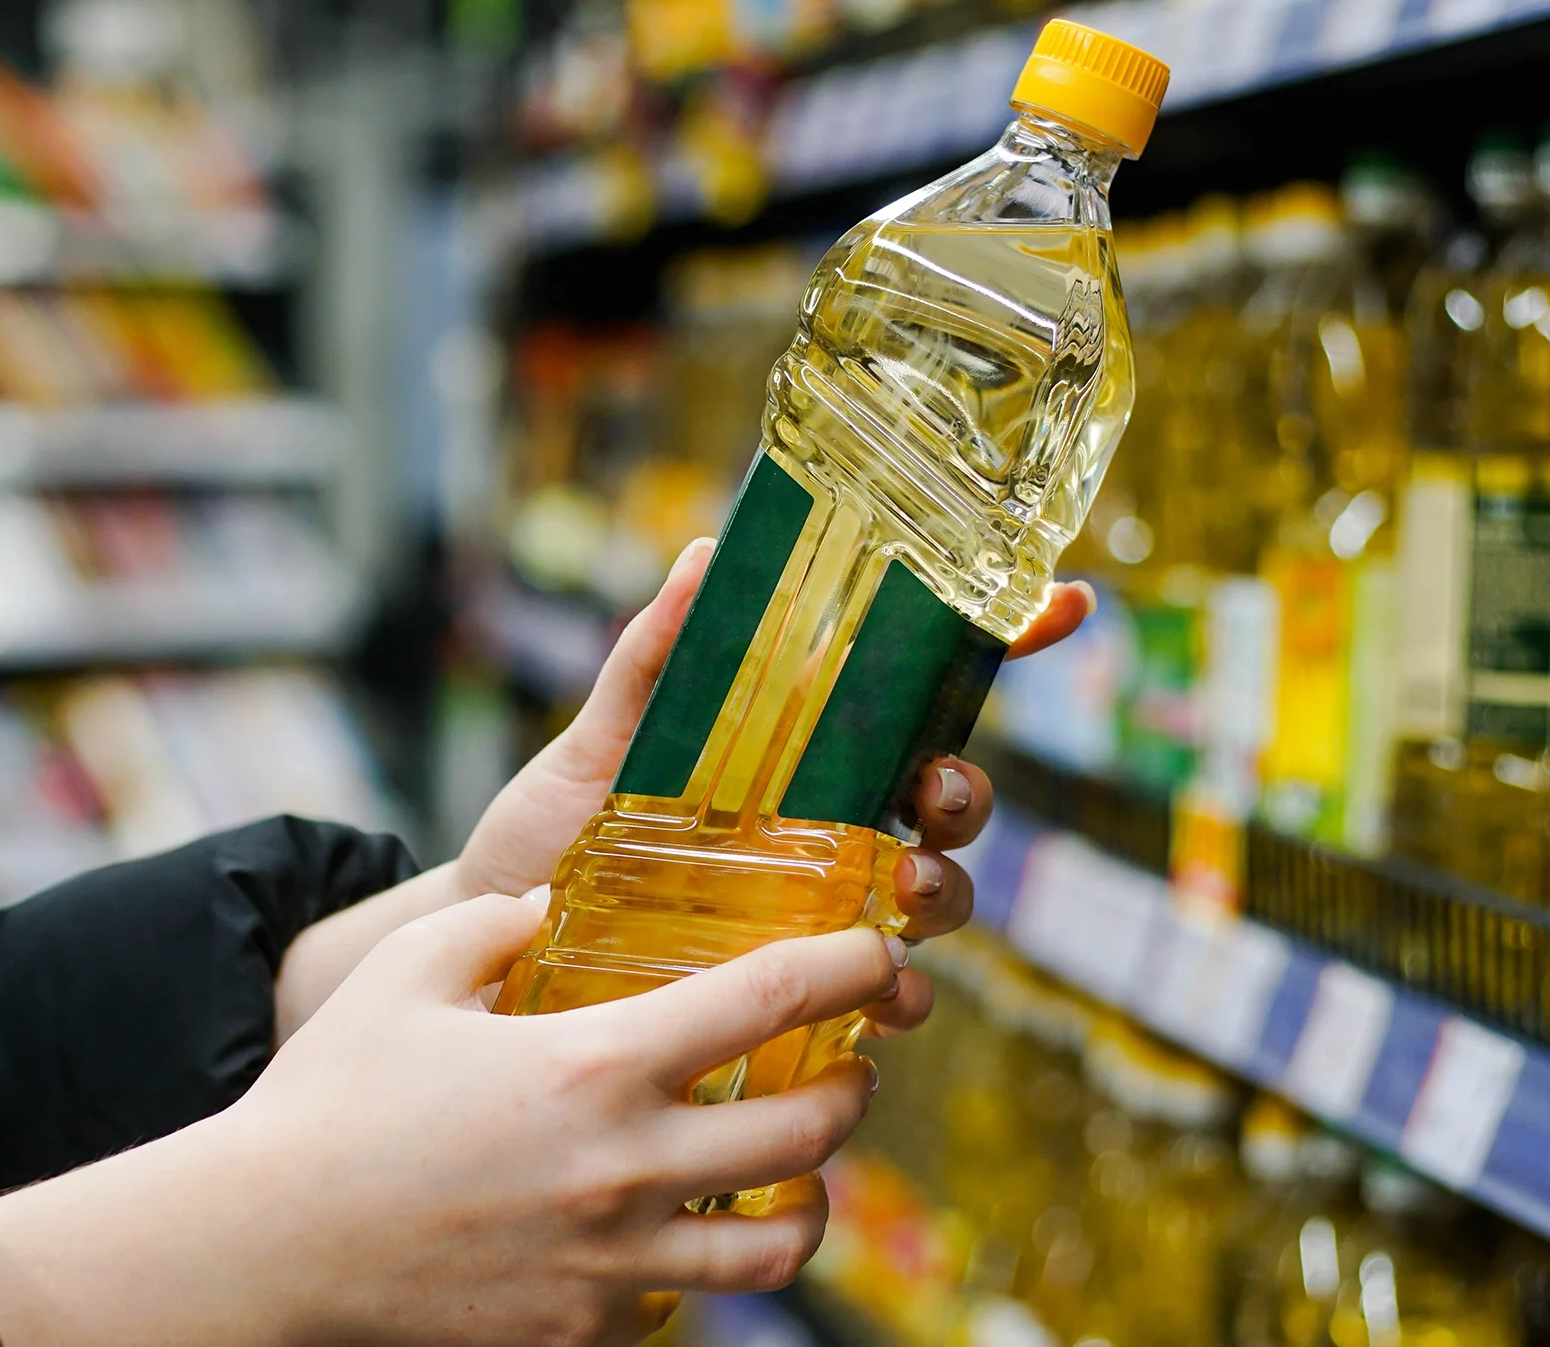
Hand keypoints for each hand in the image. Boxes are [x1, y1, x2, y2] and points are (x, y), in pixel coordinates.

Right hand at [0, 891, 905, 1346]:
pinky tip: (674, 1232)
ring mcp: (615, 1267)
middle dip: (850, 1089)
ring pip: (780, 1246)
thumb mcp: (406, 973)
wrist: (268, 1249)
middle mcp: (628, 1170)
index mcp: (595, 1065)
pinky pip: (686, 1306)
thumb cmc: (330, 1100)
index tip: (879, 951)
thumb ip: (495, 923)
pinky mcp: (586, 1333)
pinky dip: (702, 1266)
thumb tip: (554, 905)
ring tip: (792, 1169)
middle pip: (812, 1134)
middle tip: (840, 1066)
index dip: (850, 965)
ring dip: (807, 1197)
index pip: (770, 1000)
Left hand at [455, 539, 1093, 1034]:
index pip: (919, 691)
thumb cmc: (547, 840)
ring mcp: (819, 911)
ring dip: (943, 891)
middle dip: (967, 792)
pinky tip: (885, 995)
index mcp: (799, 751)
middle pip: (946, 798)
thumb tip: (702, 553)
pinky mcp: (796, 992)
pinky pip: (881, 997)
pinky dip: (901, 996)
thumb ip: (652, 659)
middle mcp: (828, 829)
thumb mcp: (595, 744)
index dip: (1003, 642)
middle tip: (937, 795)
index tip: (1064, 600)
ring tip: (905, 890)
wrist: (485, 954)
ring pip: (933, 897)